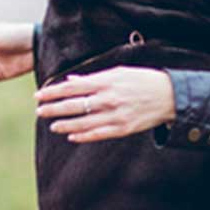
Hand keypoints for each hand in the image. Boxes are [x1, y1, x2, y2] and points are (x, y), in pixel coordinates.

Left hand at [34, 66, 174, 142]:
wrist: (170, 96)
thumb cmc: (143, 80)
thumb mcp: (119, 72)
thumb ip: (94, 78)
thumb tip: (72, 81)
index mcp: (107, 81)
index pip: (73, 87)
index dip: (54, 92)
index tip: (39, 95)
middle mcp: (109, 99)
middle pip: (74, 105)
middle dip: (54, 109)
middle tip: (39, 111)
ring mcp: (115, 115)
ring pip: (83, 123)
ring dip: (65, 125)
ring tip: (53, 125)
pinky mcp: (123, 129)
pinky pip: (98, 134)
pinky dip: (83, 136)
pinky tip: (71, 136)